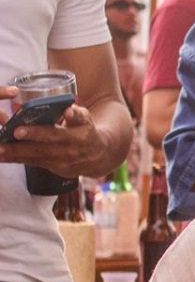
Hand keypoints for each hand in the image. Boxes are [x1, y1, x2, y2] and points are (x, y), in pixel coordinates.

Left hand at [0, 102, 128, 177]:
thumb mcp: (86, 119)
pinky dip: (17, 160)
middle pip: (41, 149)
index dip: (37, 133)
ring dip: (14, 155)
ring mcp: (62, 164)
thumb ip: (77, 113)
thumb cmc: (86, 130)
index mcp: (78, 137)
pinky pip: (34, 164)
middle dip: (19, 146)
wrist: (98, 155)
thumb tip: (68, 110)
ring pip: (34, 158)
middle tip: (1, 144)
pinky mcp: (55, 170)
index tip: (19, 130)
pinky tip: (3, 156)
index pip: (54, 135)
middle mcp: (69, 153)